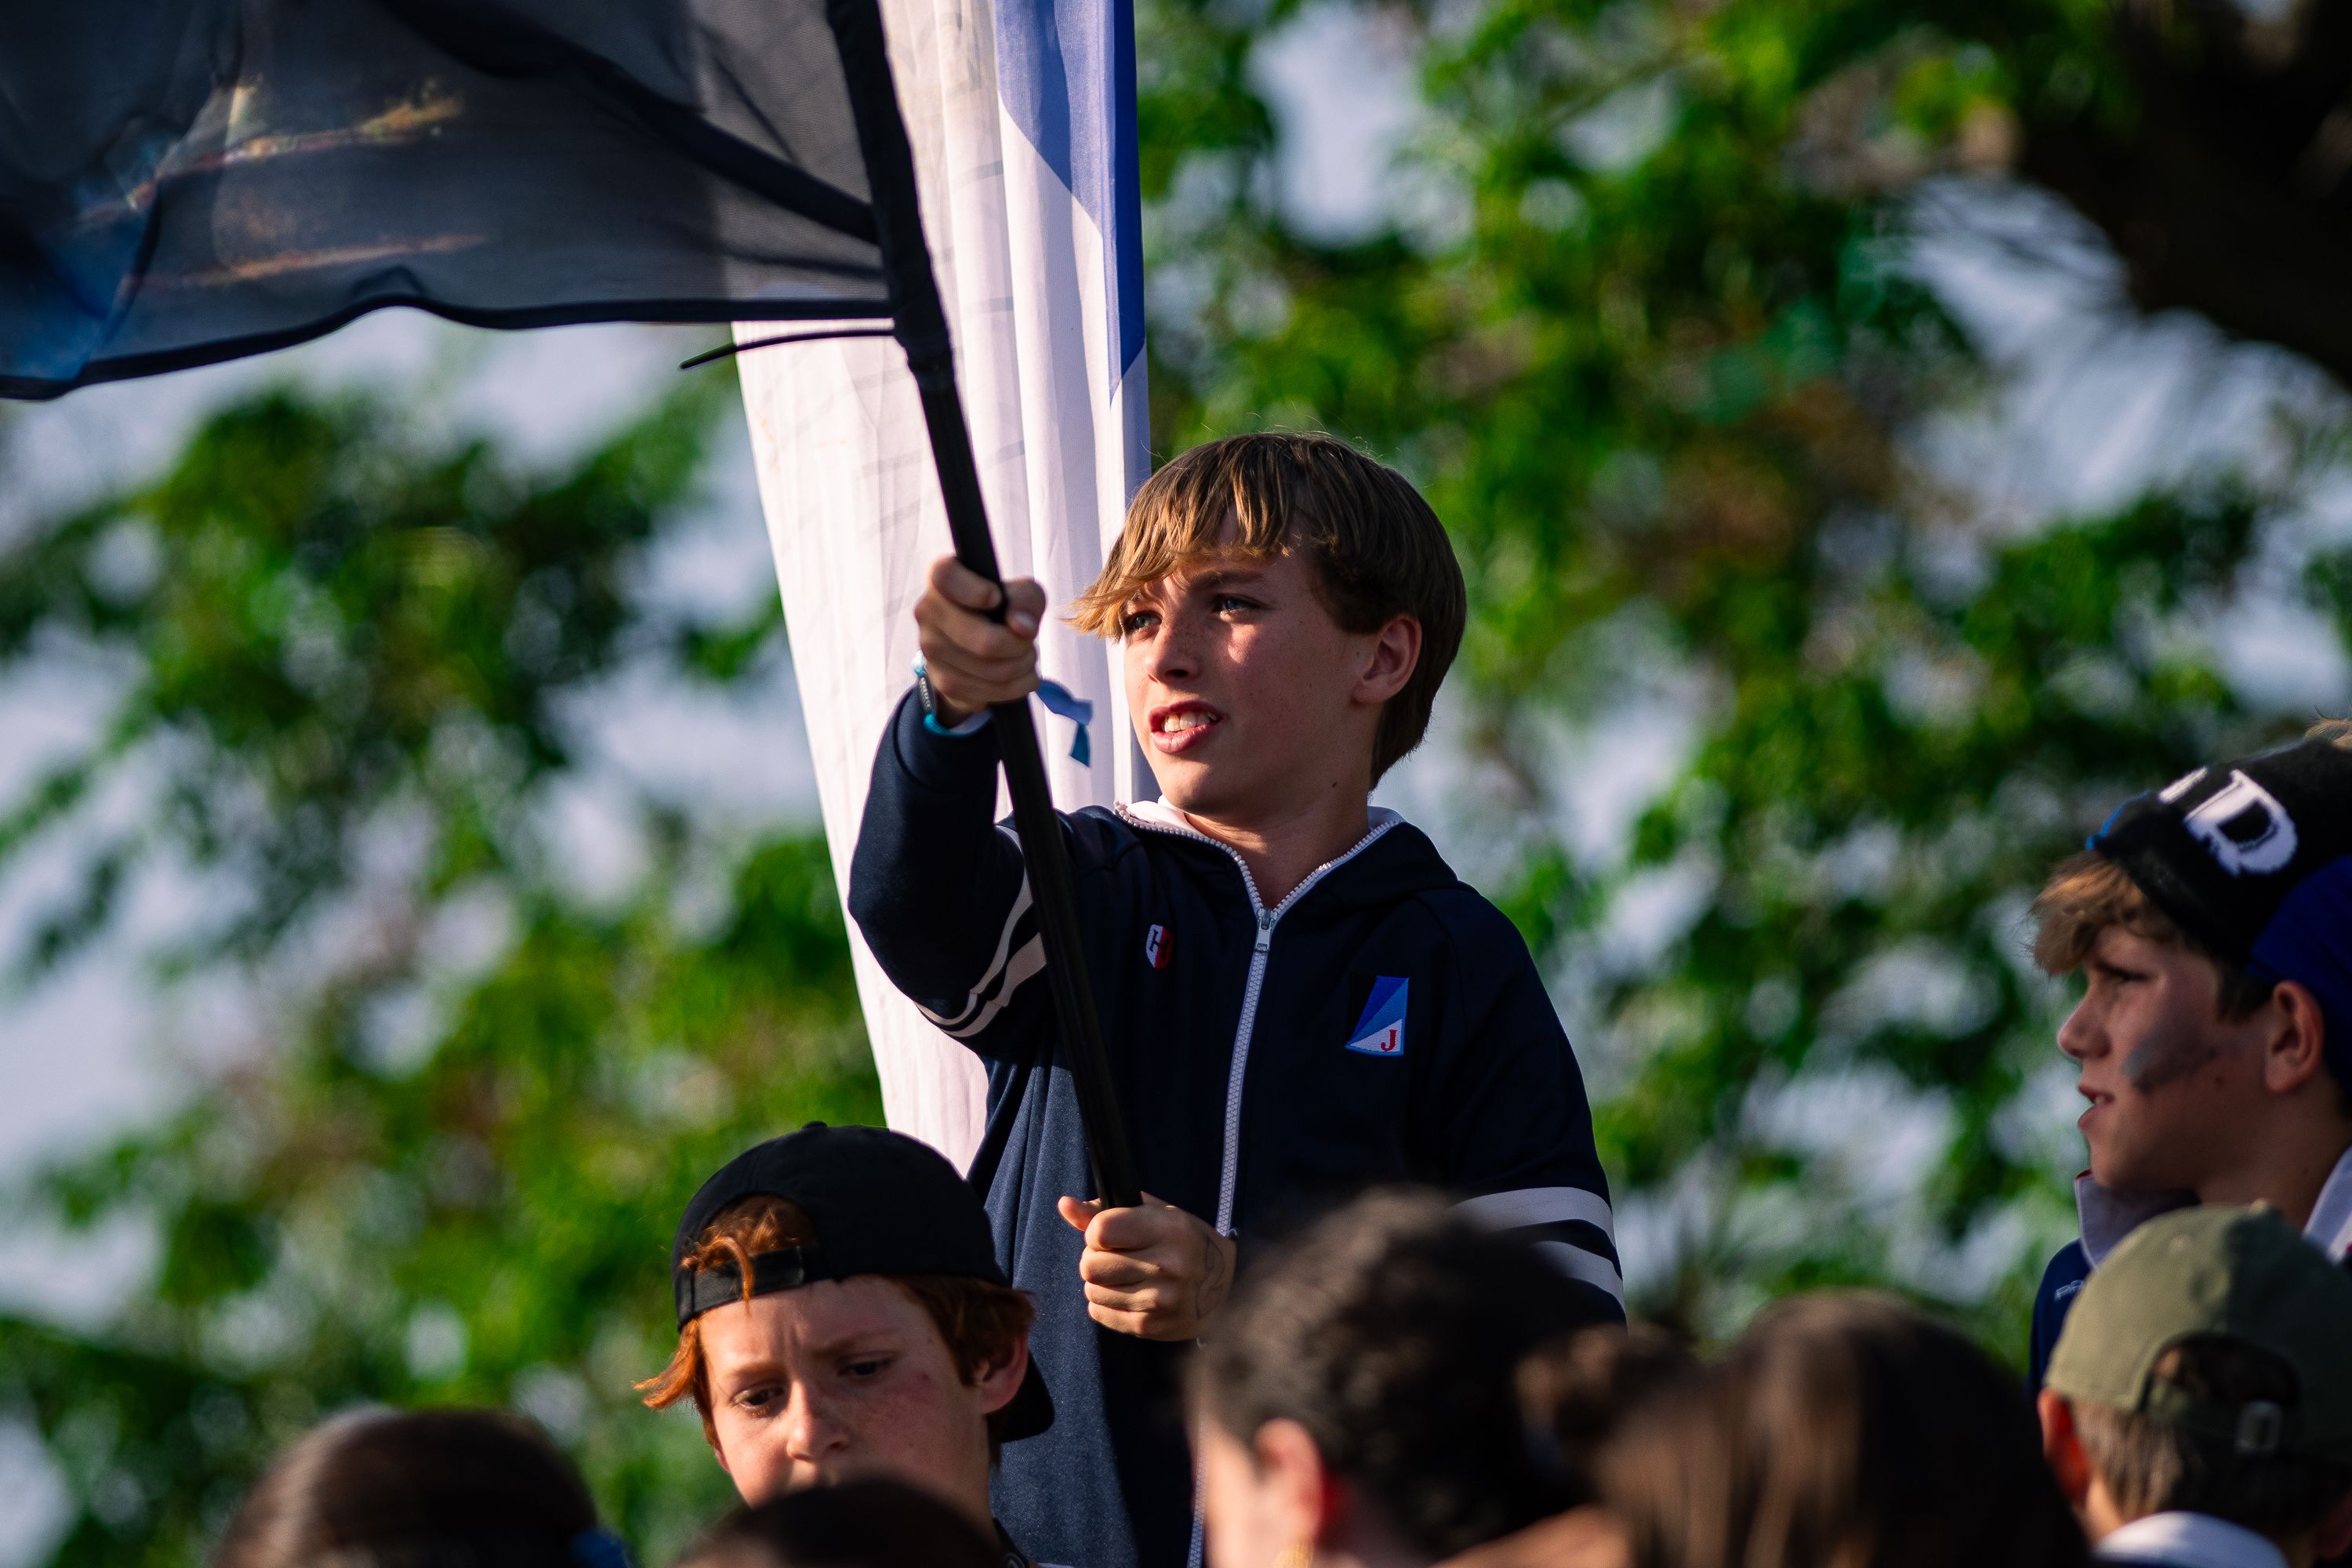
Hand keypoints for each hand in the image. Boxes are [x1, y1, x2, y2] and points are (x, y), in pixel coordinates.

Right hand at [913, 556, 1043, 725]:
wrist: (978, 644)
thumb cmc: (1003, 607)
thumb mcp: (1021, 593)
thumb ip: (1026, 599)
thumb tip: (1022, 627)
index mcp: (941, 580)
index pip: (945, 577)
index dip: (974, 591)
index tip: (995, 597)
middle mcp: (927, 612)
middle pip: (986, 642)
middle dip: (1020, 646)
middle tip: (1028, 640)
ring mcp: (931, 650)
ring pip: (993, 671)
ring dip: (1023, 666)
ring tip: (1027, 656)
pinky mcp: (943, 681)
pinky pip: (991, 692)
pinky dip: (1017, 686)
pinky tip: (1020, 675)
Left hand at [1057, 1192, 1236, 1340]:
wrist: (1224, 1288)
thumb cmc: (1183, 1242)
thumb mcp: (1155, 1215)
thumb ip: (1106, 1210)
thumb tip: (1064, 1204)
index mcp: (1169, 1230)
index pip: (1100, 1231)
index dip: (1097, 1231)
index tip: (1111, 1233)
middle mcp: (1166, 1266)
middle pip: (1089, 1265)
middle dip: (1095, 1258)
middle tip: (1115, 1256)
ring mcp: (1159, 1301)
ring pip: (1091, 1290)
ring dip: (1100, 1281)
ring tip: (1124, 1276)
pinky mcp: (1150, 1326)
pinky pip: (1099, 1312)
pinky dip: (1105, 1302)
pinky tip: (1128, 1294)